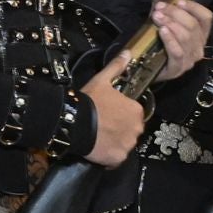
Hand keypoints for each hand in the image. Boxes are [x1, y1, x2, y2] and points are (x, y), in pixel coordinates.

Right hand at [81, 50, 145, 166]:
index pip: (133, 113)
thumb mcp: (102, 80)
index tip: (108, 113)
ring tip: (99, 137)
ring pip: (124, 143)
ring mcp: (127, 145)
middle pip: (130, 129)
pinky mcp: (118, 159)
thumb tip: (128, 53)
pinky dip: (109, 155)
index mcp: (136, 111)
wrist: (75, 123)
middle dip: (120, 128)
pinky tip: (98, 148)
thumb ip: (117, 67)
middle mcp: (137, 129)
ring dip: (115, 142)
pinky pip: (116, 158)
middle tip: (103, 125)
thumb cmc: (90, 101)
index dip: (120, 113)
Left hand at [148, 0, 212, 81]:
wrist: (145, 65)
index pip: (206, 18)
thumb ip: (161, 2)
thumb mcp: (160, 18)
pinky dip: (170, 40)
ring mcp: (190, 59)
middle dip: (175, 14)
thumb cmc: (157, 40)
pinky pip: (177, 52)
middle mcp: (199, 46)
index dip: (194, 7)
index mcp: (200, 33)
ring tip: (157, 17)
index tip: (179, 1)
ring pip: (185, 37)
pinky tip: (161, 31)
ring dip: (170, 24)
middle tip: (159, 8)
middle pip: (193, 26)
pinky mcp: (178, 69)